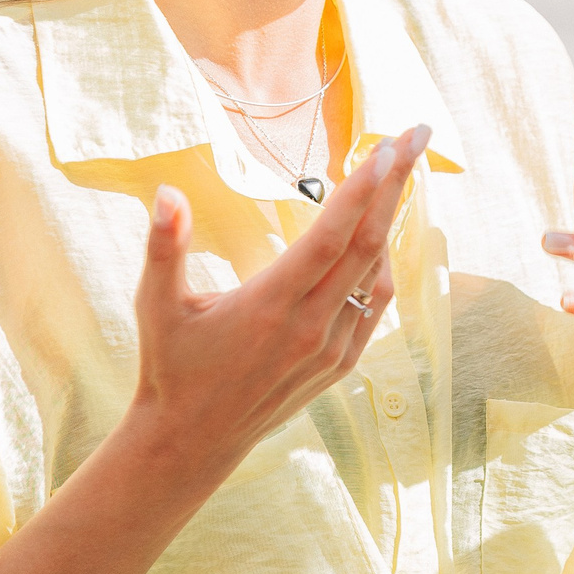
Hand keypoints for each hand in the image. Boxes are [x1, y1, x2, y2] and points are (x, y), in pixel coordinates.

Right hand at [131, 126, 423, 478]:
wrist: (193, 439)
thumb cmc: (171, 366)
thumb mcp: (155, 306)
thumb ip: (164, 248)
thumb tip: (167, 192)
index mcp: (270, 305)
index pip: (331, 237)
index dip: (363, 190)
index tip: (388, 146)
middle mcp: (310, 326)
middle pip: (369, 243)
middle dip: (397, 184)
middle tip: (417, 133)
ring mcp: (332, 347)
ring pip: (379, 273)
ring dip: (393, 219)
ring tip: (400, 172)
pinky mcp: (341, 363)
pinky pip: (376, 304)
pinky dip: (384, 263)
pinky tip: (380, 233)